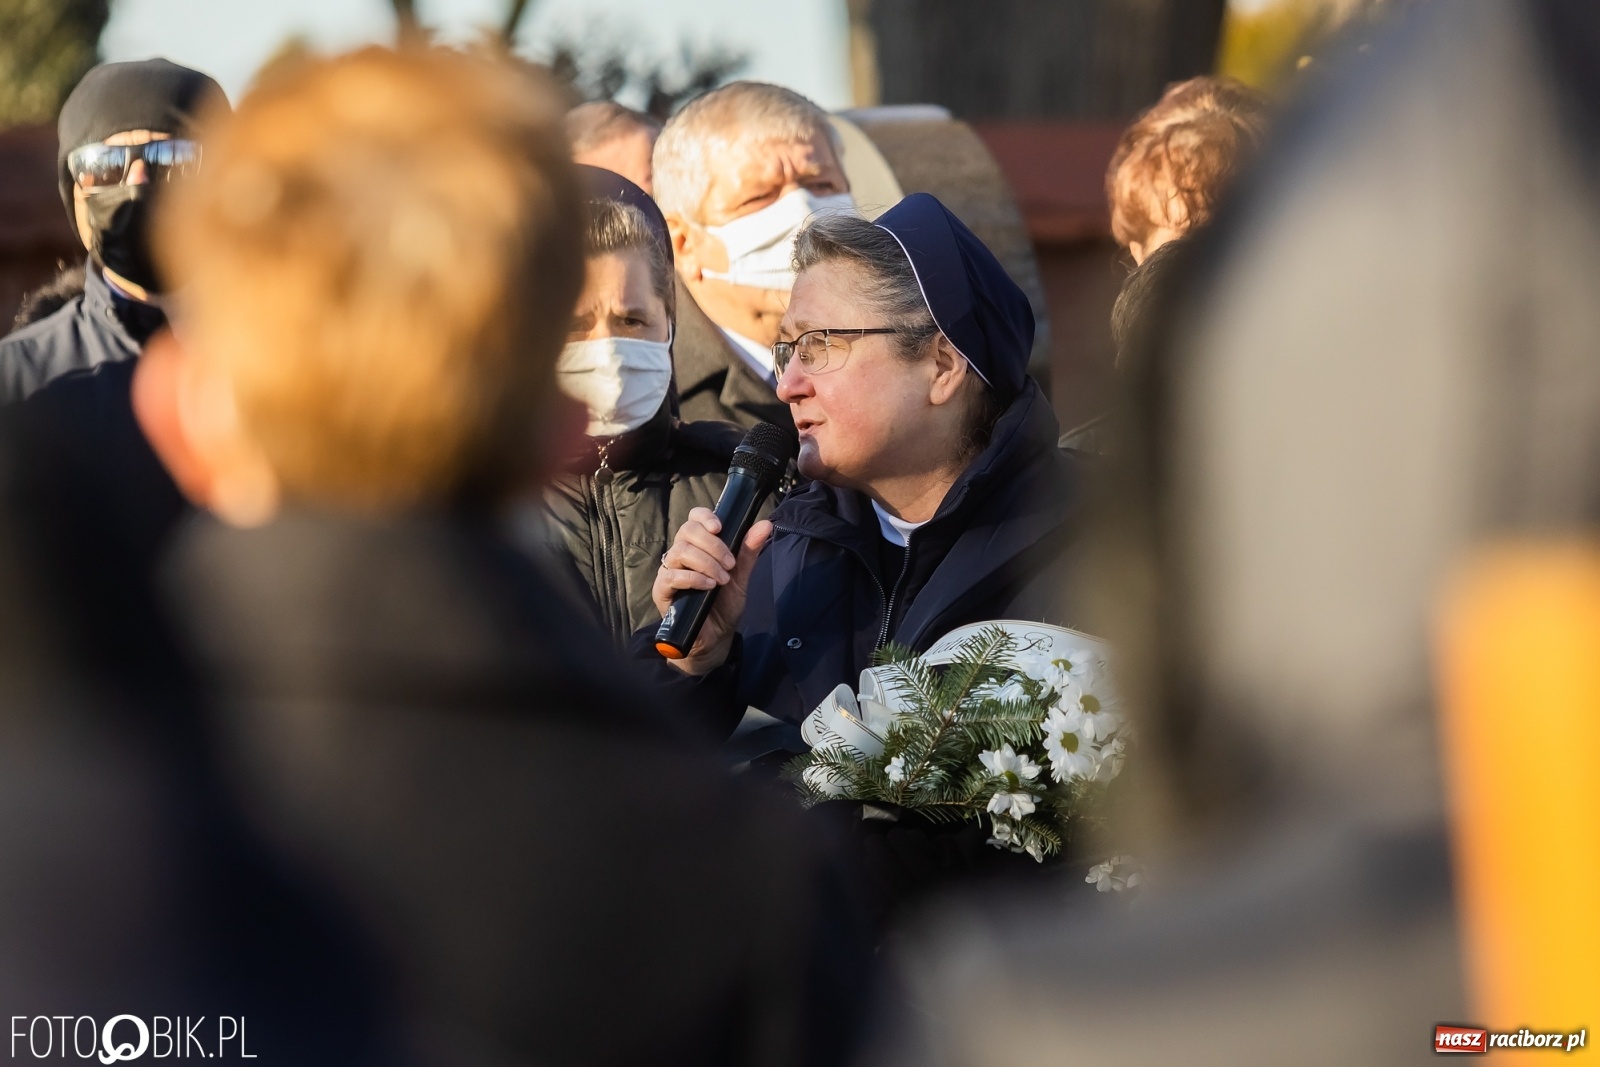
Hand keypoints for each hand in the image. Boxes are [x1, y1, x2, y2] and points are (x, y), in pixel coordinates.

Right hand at [652, 508, 773, 674]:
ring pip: (680, 551)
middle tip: (730, 564)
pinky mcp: (661, 590)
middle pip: (687, 530)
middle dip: (713, 545)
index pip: (694, 518)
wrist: (715, 637)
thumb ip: (749, 552)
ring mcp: (669, 571)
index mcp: (698, 546)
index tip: (720, 528)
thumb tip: (765, 525)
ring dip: (706, 563)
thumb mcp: (740, 577)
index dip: (705, 517)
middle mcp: (681, 554)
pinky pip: (671, 576)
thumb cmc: (724, 605)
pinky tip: (708, 586)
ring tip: (722, 580)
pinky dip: (693, 578)